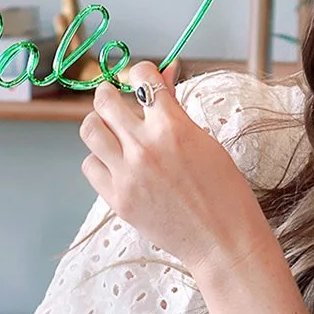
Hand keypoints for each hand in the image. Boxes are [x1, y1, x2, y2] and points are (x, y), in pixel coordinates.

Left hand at [78, 63, 267, 277]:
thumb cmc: (224, 191)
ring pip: (89, 129)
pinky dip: (99, 160)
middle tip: (114, 99)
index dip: (140, 72)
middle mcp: (145, 147)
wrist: (223, 241)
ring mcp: (127, 174)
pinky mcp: (117, 199)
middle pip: (104, 100)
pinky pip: (90, 165)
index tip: (140, 79)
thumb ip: (175, 108)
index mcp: (173, 127)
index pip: (141, 77)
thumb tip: (163, 74)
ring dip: (99, 124)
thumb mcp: (204, 141)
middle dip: (109, 94)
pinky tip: (115, 163)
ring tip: (111, 130)